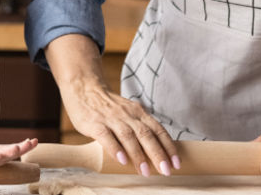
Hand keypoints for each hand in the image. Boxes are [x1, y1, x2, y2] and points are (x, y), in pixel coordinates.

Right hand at [61, 78, 178, 176]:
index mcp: (139, 112)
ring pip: (129, 136)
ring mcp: (111, 118)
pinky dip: (115, 149)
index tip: (176, 163)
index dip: (169, 147)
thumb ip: (139, 127)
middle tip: (166, 171)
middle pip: (147, 135)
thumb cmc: (108, 106)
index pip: (158, 130)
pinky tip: (122, 160)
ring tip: (146, 171)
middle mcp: (128, 115)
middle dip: (158, 154)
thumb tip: (155, 152)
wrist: (84, 88)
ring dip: (139, 155)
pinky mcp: (95, 123)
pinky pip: (107, 137)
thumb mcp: (128, 112)